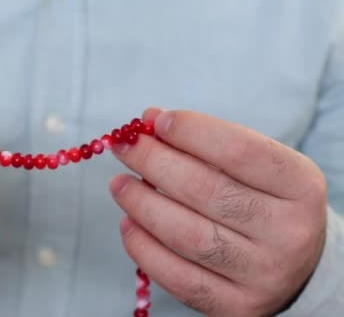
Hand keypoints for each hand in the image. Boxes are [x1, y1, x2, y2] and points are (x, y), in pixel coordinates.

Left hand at [110, 109, 327, 315]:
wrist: (296, 266)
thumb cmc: (262, 202)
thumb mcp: (253, 168)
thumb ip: (207, 144)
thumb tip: (149, 121)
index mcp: (300, 187)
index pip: (240, 151)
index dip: (191, 132)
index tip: (154, 120)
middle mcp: (288, 233)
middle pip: (207, 192)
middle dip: (155, 163)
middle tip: (125, 147)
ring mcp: (263, 274)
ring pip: (188, 236)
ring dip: (142, 204)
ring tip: (119, 185)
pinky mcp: (237, 307)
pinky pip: (178, 278)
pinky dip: (144, 248)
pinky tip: (127, 224)